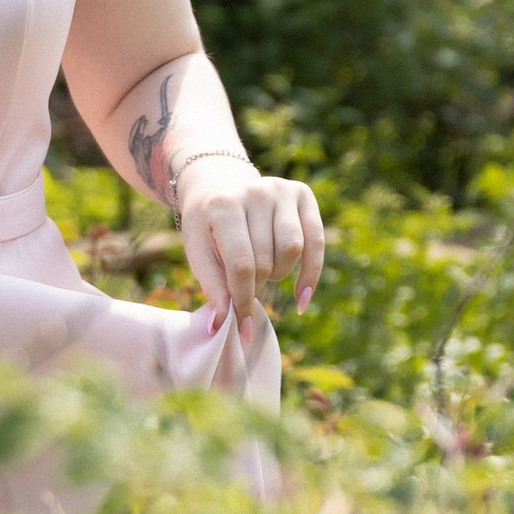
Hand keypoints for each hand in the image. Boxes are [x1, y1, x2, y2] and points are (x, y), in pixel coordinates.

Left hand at [177, 159, 325, 352]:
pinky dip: (311, 273)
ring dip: (279, 274)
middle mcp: (255, 192)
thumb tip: (222, 325)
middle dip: (256, 286)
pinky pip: (316, 241)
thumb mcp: (198, 252)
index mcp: (223, 206)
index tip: (243, 329)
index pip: (241, 264)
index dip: (243, 301)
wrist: (219, 185)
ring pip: (293, 250)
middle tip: (245, 288)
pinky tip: (301, 297)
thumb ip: (212, 286)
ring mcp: (281, 190)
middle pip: (267, 260)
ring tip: (263, 272)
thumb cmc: (207, 227)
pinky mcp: (302, 194)